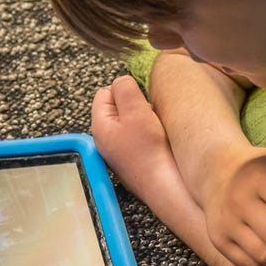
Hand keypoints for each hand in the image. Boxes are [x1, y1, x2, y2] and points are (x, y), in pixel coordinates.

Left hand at [91, 75, 174, 197]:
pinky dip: (152, 133)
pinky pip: (142, 135)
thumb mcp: (136, 111)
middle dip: (137, 105)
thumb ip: (125, 89)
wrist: (166, 184)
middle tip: (148, 117)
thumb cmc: (149, 152)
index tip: (139, 102)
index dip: (125, 91)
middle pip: (119, 106)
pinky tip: (159, 141)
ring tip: (155, 130)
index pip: (104, 92)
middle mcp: (106, 139)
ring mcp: (121, 150)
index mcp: (100, 126)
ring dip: (146, 119)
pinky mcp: (136, 157)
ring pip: (133, 120)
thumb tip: (122, 81)